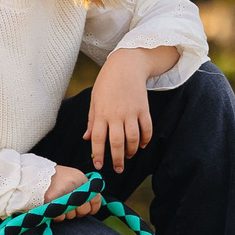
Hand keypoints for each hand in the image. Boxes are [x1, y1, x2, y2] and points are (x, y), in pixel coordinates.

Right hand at [44, 164, 102, 217]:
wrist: (36, 174)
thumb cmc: (57, 177)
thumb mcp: (75, 177)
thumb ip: (85, 189)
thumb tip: (93, 204)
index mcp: (81, 180)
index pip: (96, 199)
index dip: (94, 207)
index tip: (90, 209)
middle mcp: (74, 187)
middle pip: (84, 210)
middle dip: (79, 211)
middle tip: (71, 206)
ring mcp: (63, 196)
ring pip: (72, 216)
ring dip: (68, 213)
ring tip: (61, 204)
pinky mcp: (51, 203)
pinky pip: (60, 217)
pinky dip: (58, 215)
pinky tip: (55, 207)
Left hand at [87, 48, 156, 173]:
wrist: (126, 65)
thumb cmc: (107, 82)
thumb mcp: (94, 100)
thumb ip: (92, 120)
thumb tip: (87, 138)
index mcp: (101, 113)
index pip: (99, 139)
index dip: (98, 154)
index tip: (99, 165)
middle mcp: (116, 115)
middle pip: (117, 142)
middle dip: (117, 159)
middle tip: (118, 169)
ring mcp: (131, 112)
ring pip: (133, 138)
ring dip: (132, 151)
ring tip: (129, 156)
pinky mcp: (144, 108)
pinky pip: (146, 128)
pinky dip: (145, 139)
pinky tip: (141, 145)